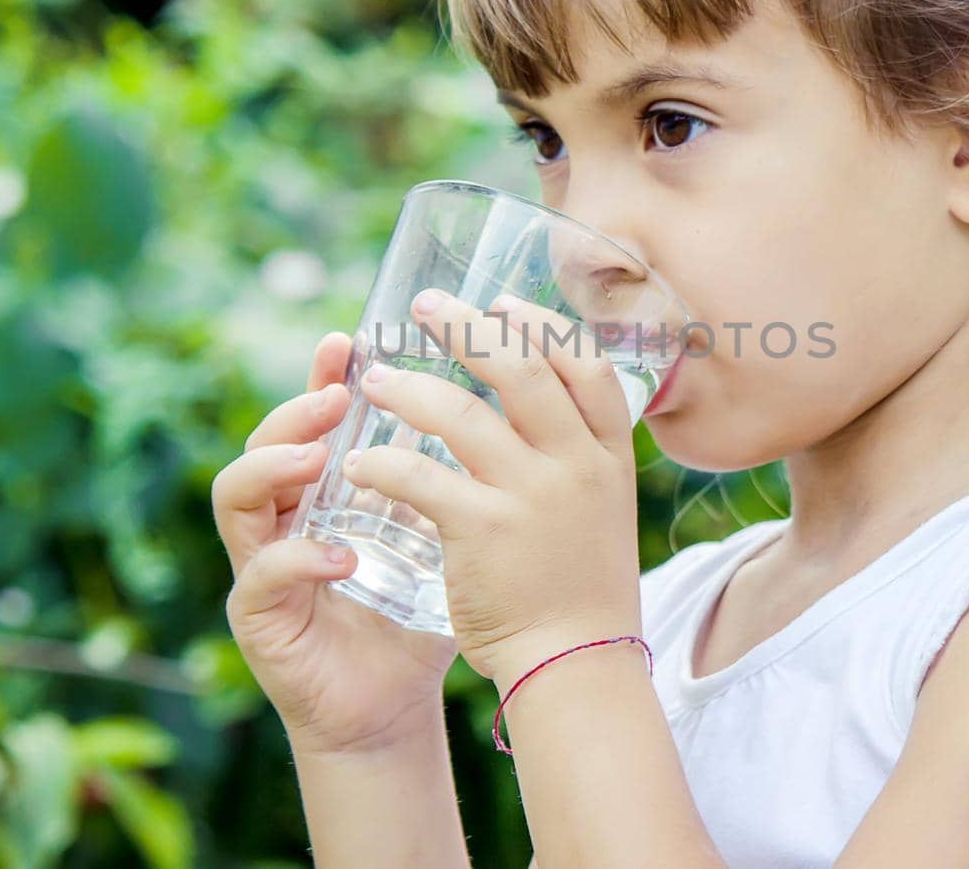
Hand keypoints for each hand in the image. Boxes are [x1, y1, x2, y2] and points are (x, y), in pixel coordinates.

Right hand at [211, 331, 458, 755]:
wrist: (394, 703)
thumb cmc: (418, 613)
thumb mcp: (437, 533)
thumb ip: (444, 479)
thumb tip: (499, 407)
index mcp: (326, 488)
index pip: (314, 419)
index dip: (324, 377)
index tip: (349, 341)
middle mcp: (285, 514)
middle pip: (264, 440)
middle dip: (296, 410)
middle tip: (337, 396)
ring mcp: (261, 562)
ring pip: (236, 495)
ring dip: (275, 468)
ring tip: (318, 458)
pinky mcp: (258, 615)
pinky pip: (262, 574)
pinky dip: (299, 558)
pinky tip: (342, 556)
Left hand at [338, 289, 645, 691]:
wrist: (577, 665)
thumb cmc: (581, 589)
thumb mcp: (601, 508)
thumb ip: (575, 456)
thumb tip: (539, 400)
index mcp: (608, 455)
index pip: (585, 364)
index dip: (541, 325)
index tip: (502, 303)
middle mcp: (577, 465)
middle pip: (522, 368)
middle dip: (468, 327)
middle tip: (426, 307)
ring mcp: (533, 496)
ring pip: (463, 413)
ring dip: (410, 389)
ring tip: (374, 380)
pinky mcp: (483, 531)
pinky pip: (420, 476)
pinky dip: (383, 462)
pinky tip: (360, 462)